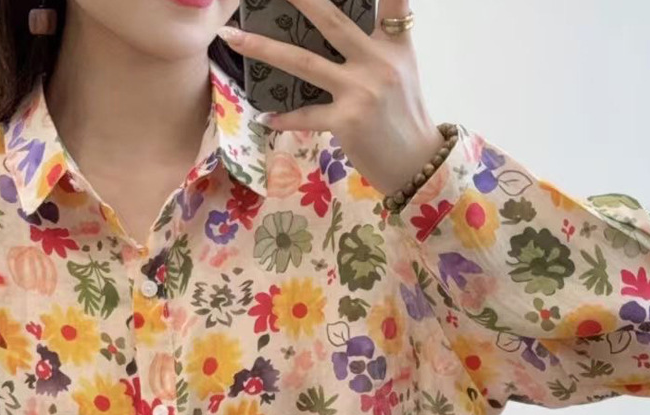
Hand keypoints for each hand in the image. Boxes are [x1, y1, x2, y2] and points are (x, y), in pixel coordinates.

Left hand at [218, 0, 445, 199]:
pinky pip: (305, 115)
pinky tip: (265, 116)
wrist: (416, 163)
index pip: (391, 0)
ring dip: (263, 48)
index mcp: (393, 43)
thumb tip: (336, 24)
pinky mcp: (347, 121)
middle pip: (331, 19)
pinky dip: (283, 118)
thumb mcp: (401, 68)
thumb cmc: (403, 115)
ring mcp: (361, 91)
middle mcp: (378, 61)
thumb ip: (377, 41)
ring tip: (232, 37)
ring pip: (303, 63)